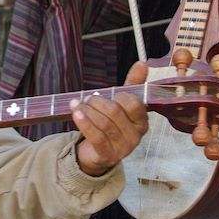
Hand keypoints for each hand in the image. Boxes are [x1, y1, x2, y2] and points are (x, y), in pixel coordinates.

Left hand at [71, 61, 148, 176]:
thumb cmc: (110, 125)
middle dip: (97, 102)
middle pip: (115, 112)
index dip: (117, 96)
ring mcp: (122, 148)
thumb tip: (142, 63)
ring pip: (104, 124)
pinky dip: (84, 123)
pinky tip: (75, 113)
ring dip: (87, 110)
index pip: (134, 104)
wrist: (96, 154)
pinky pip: (96, 137)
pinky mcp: (106, 155)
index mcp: (142, 122)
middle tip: (87, 99)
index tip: (104, 94)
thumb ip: (132, 85)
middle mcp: (135, 137)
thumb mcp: (121, 104)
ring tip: (77, 105)